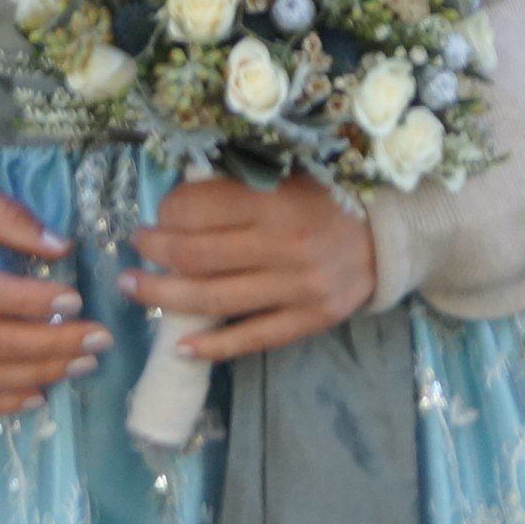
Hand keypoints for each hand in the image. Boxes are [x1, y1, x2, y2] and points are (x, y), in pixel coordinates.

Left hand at [127, 174, 378, 361]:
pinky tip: (180, 346)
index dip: (168, 210)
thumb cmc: (330, 199)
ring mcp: (296, 288)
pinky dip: (212, 346)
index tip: (157, 212)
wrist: (391, 236)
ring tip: (133, 289)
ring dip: (164, 295)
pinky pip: (251, 338)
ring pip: (214, 299)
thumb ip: (240, 187)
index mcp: (276, 200)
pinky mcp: (308, 320)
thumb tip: (178, 199)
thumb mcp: (288, 177)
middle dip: (155, 251)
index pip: (202, 208)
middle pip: (197, 255)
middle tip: (134, 248)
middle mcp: (283, 245)